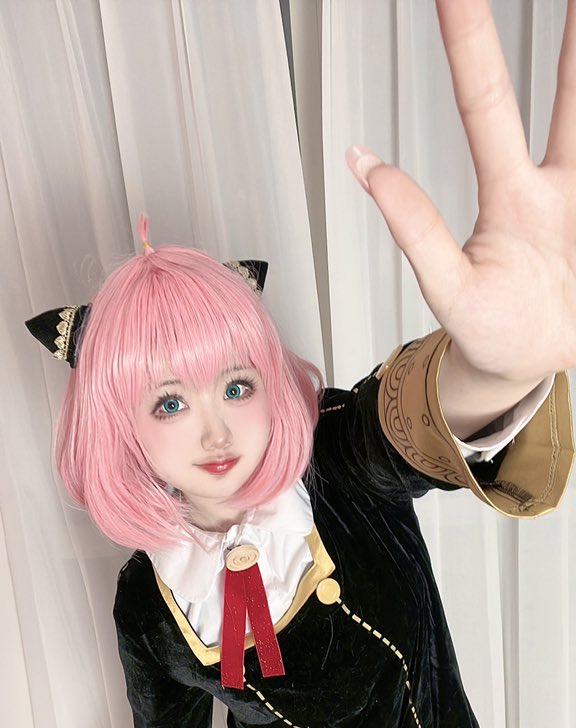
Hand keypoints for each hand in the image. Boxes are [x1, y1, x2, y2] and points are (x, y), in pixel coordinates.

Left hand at [346, 0, 575, 384]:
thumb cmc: (490, 328)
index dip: (470, 44)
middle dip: (573, 36)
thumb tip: (362, 162)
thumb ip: (416, 229)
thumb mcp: (449, 288)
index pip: (486, 104)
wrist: (532, 365)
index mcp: (511, 197)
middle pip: (571, 96)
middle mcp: (556, 188)